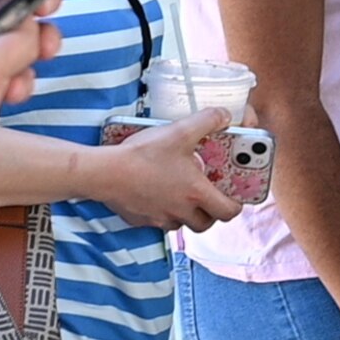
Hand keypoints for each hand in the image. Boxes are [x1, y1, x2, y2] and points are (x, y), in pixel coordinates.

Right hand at [94, 108, 244, 229]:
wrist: (104, 172)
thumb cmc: (142, 155)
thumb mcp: (180, 131)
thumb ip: (208, 121)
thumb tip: (225, 115)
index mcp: (195, 194)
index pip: (228, 212)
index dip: (236, 206)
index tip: (235, 196)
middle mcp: (180, 211)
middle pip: (206, 223)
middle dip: (212, 213)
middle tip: (211, 196)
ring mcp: (159, 218)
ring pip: (183, 224)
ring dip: (188, 213)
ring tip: (184, 193)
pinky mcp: (141, 220)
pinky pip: (160, 222)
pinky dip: (165, 212)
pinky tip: (159, 193)